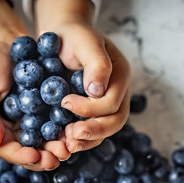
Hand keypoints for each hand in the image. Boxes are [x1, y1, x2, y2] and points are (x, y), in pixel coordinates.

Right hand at [0, 0, 69, 170]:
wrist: (2, 39)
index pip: (6, 149)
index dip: (21, 156)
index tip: (36, 156)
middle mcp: (11, 125)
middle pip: (28, 148)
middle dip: (43, 156)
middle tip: (59, 157)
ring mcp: (28, 115)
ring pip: (43, 138)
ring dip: (56, 145)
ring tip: (69, 147)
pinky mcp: (43, 104)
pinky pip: (53, 120)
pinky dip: (62, 127)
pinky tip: (73, 128)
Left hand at [35, 0, 130, 152]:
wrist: (64, 37)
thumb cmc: (74, 36)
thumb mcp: (85, 41)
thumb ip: (96, 63)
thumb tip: (97, 91)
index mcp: (119, 75)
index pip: (112, 102)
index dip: (91, 108)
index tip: (65, 103)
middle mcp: (117, 92)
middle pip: (114, 121)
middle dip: (94, 131)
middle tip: (71, 137)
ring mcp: (106, 102)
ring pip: (105, 129)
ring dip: (87, 140)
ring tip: (68, 146)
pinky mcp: (91, 109)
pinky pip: (91, 127)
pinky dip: (80, 138)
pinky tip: (64, 141)